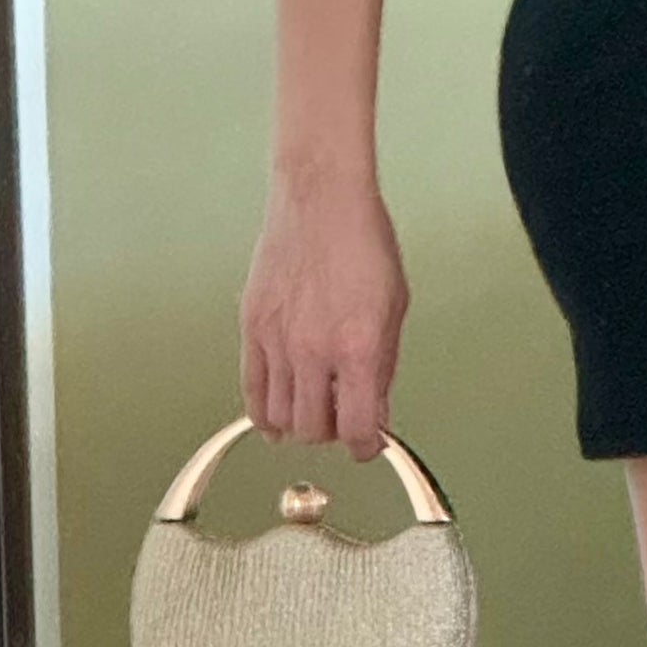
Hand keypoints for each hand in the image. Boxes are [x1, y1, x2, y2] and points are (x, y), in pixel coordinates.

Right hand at [239, 163, 408, 461]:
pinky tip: (275, 417)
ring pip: (280, 416)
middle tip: (343, 418)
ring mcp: (277, 340)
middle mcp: (313, 351)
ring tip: (313, 411)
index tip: (369, 444)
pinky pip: (251, 388)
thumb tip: (374, 410)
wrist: (321, 199)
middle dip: (333, 432)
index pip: (357, 429)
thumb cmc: (365, 243)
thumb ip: (383, 366)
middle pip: (314, 429)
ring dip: (299, 424)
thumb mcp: (394, 308)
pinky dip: (263, 412)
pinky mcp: (252, 326)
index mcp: (358, 347)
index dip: (365, 446)